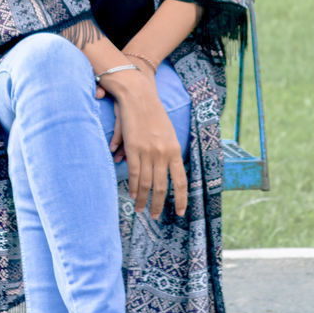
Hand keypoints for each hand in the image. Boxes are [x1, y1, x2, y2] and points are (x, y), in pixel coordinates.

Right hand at [95, 70, 186, 219]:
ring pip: (147, 183)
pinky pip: (134, 174)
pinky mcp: (134, 149)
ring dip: (144, 199)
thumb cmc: (153, 114)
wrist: (139, 96)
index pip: (181, 180)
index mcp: (175, 150)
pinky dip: (133, 187)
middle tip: (155, 216)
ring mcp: (149, 152)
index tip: (180, 212)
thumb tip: (159, 171)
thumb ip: (165, 153)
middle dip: (159, 204)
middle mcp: (164, 153)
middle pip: (162, 186)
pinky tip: (133, 195)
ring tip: (141, 210)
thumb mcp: (168, 133)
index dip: (181, 199)